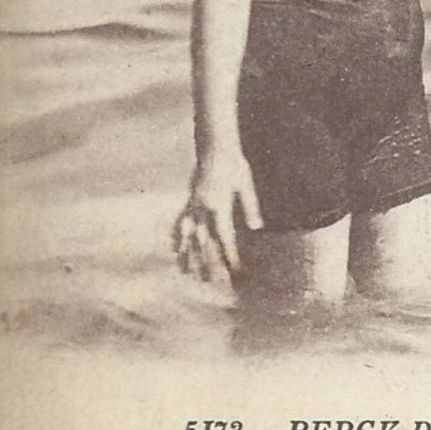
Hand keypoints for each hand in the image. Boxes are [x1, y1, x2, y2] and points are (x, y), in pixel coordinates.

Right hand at [174, 154, 262, 280]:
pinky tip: (174, 250)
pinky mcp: (189, 200)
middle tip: (210, 283)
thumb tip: (257, 228)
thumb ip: (250, 206)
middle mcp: (203, 209)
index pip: (225, 237)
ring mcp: (193, 205)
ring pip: (188, 235)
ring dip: (187, 255)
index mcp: (219, 206)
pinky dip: (176, 237)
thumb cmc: (235, 164)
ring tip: (186, 274)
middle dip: (207, 263)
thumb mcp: (246, 184)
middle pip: (204, 242)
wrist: (214, 146)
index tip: (236, 270)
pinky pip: (179, 222)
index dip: (230, 255)